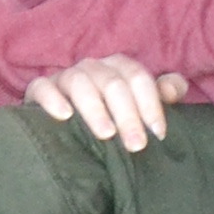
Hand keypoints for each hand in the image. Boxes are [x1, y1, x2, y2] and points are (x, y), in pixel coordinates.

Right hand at [25, 57, 191, 153]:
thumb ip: (162, 95)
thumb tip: (173, 89)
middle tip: (137, 146)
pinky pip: (43, 87)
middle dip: (128, 115)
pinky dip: (53, 99)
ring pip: (80, 83)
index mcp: (118, 67)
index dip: (151, 104)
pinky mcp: (40, 89)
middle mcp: (93, 67)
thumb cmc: (111, 116)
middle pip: (113, 83)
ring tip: (106, 134)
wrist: (66, 126)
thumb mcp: (139, 107)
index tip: (159, 134)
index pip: (138, 77)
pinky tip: (65, 116)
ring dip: (95, 109)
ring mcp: (65, 76)